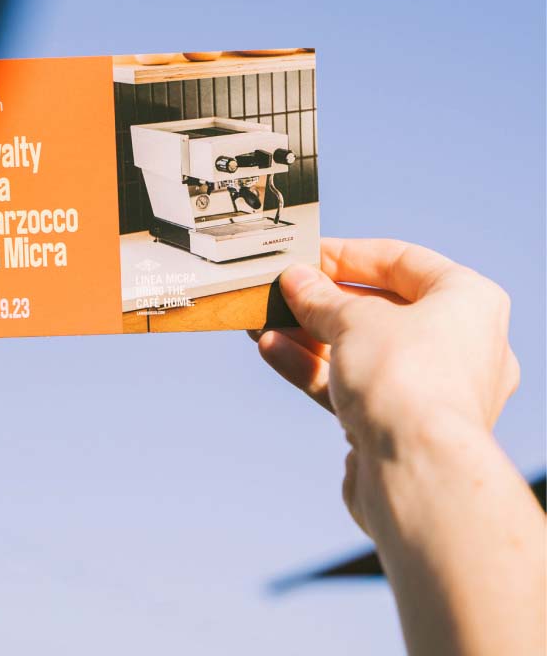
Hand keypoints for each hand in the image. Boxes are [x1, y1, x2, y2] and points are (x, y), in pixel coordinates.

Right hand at [253, 238, 519, 532]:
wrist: (417, 472)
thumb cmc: (405, 378)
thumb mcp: (353, 319)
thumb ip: (319, 297)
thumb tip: (294, 280)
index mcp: (466, 301)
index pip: (401, 261)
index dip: (347, 255)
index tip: (305, 255)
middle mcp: (457, 343)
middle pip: (376, 309)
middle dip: (319, 302)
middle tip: (279, 292)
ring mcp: (429, 387)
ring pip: (359, 350)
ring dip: (307, 335)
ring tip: (262, 323)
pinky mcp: (400, 423)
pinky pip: (352, 384)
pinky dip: (313, 367)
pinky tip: (273, 351)